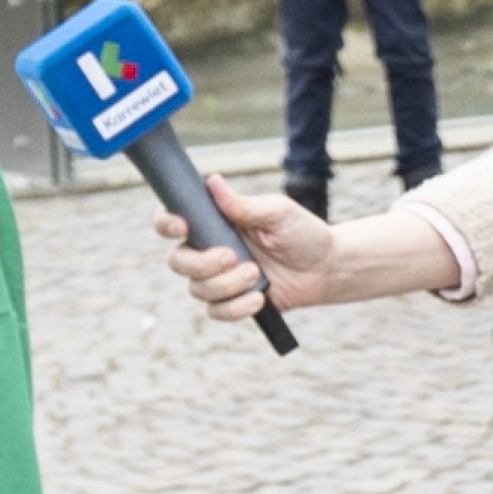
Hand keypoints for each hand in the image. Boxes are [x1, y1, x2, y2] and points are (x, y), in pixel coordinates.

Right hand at [160, 167, 334, 314]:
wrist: (326, 268)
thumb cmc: (302, 233)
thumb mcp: (277, 213)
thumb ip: (243, 205)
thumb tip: (213, 182)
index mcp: (214, 223)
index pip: (172, 222)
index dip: (166, 224)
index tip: (182, 226)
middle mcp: (209, 251)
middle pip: (177, 261)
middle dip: (202, 263)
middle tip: (233, 257)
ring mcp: (219, 278)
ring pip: (197, 289)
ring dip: (226, 284)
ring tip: (257, 275)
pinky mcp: (232, 302)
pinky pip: (216, 312)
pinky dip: (236, 307)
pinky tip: (259, 297)